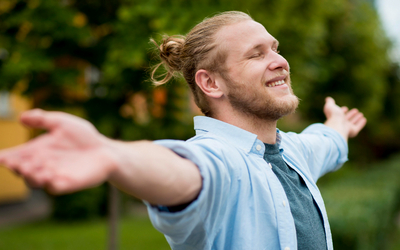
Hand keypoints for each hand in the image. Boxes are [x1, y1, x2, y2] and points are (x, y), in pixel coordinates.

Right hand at [0, 109, 114, 193]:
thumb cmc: (83, 136)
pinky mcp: (67, 184)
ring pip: (34, 181)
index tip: (0, 156)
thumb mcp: (62, 122)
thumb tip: (21, 117)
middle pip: (21, 170)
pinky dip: (48, 182)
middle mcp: (41, 165)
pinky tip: (48, 174)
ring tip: (29, 168)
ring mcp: (53, 176)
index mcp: (37, 151)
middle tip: (13, 162)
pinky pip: (53, 187)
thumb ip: (42, 119)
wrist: (104, 149)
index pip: (15, 156)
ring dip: (29, 175)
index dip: (5, 157)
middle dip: (15, 166)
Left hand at [323, 97, 366, 139]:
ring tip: (361, 114)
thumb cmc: (333, 116)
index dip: (342, 111)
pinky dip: (361, 123)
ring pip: (352, 123)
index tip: (346, 108)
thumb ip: (329, 103)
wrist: (336, 126)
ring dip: (356, 118)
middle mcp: (340, 123)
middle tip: (355, 110)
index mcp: (334, 118)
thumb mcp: (330, 106)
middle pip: (346, 119)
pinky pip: (358, 127)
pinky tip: (364, 119)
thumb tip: (328, 99)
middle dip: (350, 114)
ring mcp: (346, 128)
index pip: (339, 114)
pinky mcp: (352, 131)